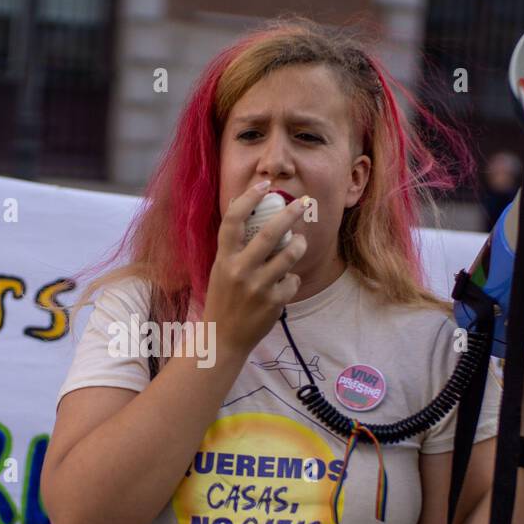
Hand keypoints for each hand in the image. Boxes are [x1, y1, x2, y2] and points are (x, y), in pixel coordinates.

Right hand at [204, 183, 309, 356]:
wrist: (222, 338)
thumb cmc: (223, 299)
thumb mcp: (221, 269)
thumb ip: (234, 246)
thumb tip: (249, 211)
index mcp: (223, 258)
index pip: (233, 219)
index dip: (250, 197)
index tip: (265, 185)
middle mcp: (239, 270)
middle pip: (271, 232)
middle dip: (291, 213)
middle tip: (302, 203)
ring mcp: (257, 287)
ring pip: (290, 254)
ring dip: (299, 244)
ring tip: (299, 242)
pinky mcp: (273, 303)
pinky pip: (293, 280)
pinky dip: (292, 279)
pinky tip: (284, 284)